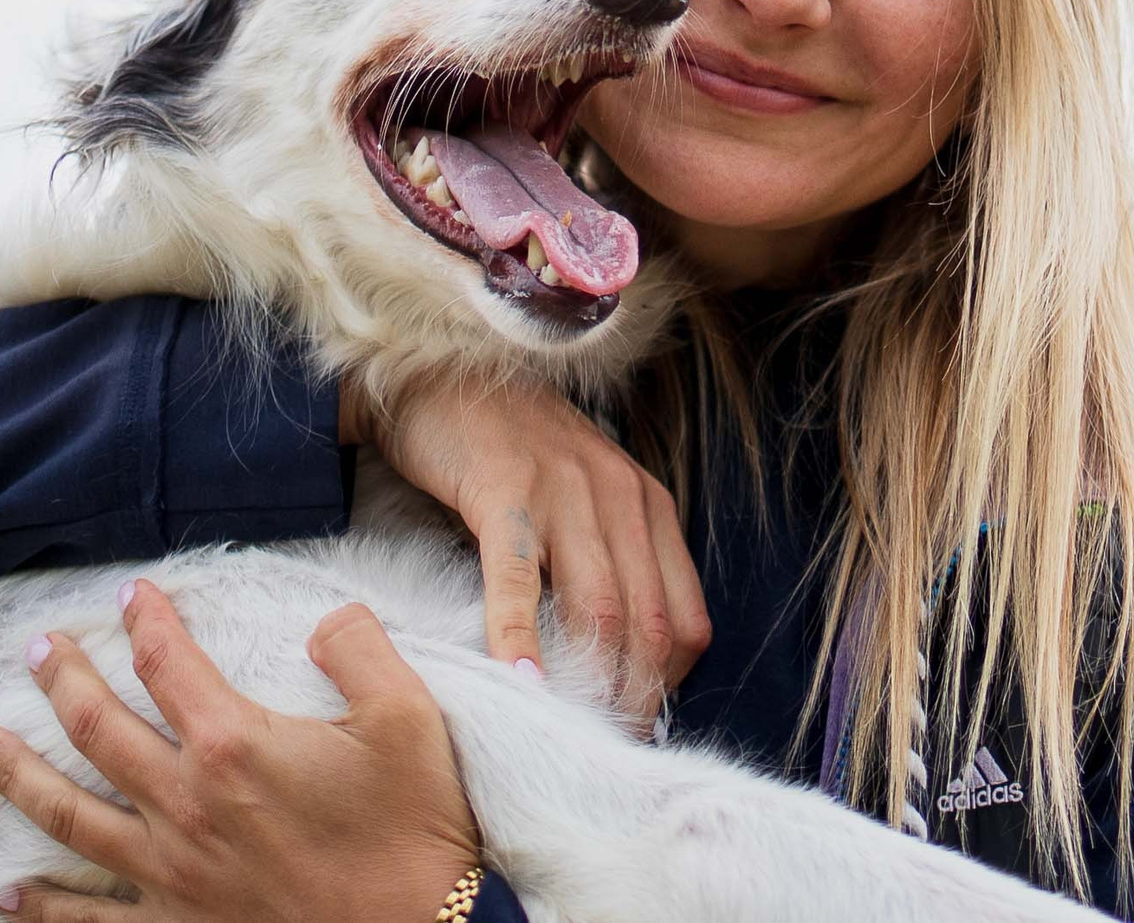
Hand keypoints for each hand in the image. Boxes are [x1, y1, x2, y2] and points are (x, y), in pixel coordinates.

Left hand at [0, 580, 479, 922]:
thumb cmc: (414, 829)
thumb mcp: (408, 717)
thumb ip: (358, 647)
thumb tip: (324, 620)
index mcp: (234, 743)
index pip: (168, 663)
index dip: (147, 621)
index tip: (134, 594)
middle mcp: (186, 804)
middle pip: (97, 728)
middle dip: (61, 679)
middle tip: (36, 648)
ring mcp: (171, 873)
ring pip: (68, 815)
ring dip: (16, 774)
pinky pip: (90, 919)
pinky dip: (43, 907)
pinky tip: (7, 894)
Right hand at [339, 368, 709, 729]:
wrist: (447, 379)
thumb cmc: (516, 455)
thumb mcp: (588, 503)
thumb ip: (613, 565)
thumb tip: (619, 666)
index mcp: (650, 507)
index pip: (686, 620)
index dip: (667, 687)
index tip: (633, 730)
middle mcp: (621, 498)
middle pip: (648, 625)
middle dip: (631, 701)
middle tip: (601, 753)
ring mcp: (565, 492)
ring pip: (598, 608)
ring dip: (589, 683)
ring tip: (568, 735)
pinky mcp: (505, 492)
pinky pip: (517, 579)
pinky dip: (520, 638)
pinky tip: (517, 682)